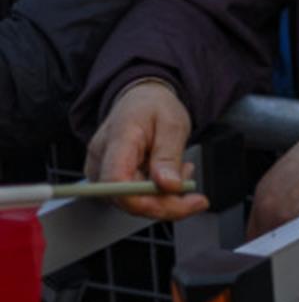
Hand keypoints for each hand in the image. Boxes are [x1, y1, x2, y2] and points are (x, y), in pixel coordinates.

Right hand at [84, 81, 209, 221]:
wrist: (141, 99)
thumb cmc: (154, 107)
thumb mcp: (172, 123)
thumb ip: (169, 155)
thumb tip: (168, 186)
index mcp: (117, 140)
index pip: (117, 183)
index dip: (145, 200)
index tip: (178, 202)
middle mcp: (100, 160)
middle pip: (127, 199)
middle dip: (166, 202)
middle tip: (194, 192)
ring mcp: (102, 173)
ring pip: (132, 203)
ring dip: (164, 196)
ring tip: (182, 169)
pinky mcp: (109, 181)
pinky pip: (133, 198)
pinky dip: (157, 193)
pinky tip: (169, 175)